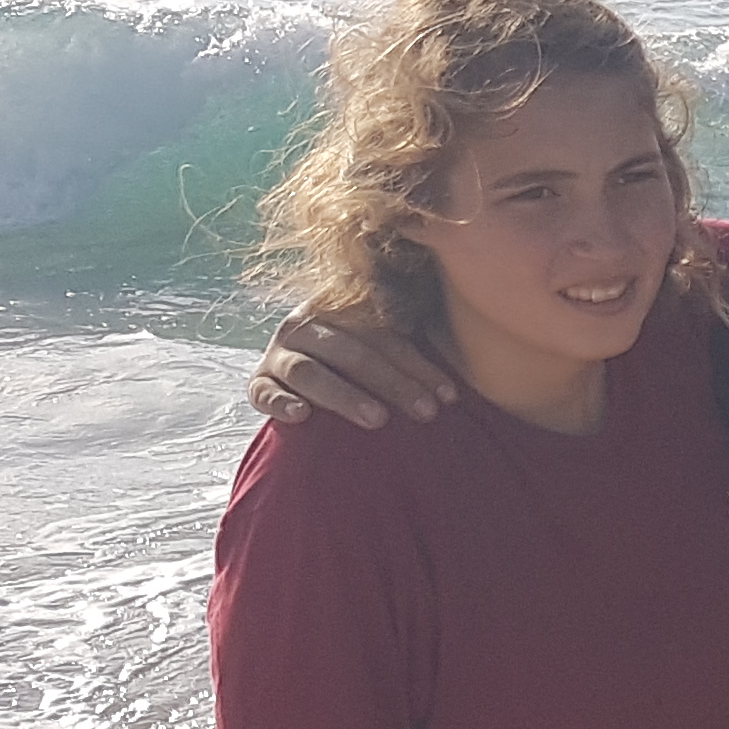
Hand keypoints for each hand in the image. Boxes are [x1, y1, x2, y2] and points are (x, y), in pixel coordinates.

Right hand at [251, 304, 455, 429]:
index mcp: (343, 308)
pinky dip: (280, 403)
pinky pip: (263, 392)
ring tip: (377, 419)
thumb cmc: (366, 362)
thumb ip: (412, 342)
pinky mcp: (259, 382)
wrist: (305, 368)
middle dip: (393, 383)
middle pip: (353, 353)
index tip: (450, 397)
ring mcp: (279, 353)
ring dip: (344, 395)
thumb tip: (469, 359)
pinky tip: (302, 416)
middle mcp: (308, 325)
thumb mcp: (384, 344)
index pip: (386, 336)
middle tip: (426, 413)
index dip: (419, 366)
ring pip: (310, 372)